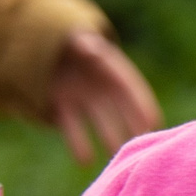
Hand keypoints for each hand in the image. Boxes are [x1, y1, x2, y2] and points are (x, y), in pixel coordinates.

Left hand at [48, 30, 160, 164]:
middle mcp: (99, 85)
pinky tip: (84, 160)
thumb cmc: (64, 37)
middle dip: (130, 124)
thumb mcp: (74, 35)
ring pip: (99, 119)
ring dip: (108, 136)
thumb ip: (83, 42)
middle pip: (118, 107)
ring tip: (116, 155)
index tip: (153, 121)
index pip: (128, 86)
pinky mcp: (62, 106)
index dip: (141, 103)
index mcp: (108, 66)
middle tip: (143, 145)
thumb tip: (90, 48)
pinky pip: (72, 125)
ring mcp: (82, 97)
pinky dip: (78, 142)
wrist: (42, 45)